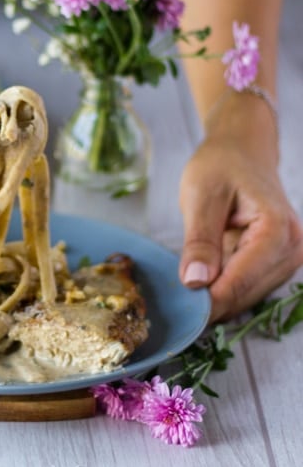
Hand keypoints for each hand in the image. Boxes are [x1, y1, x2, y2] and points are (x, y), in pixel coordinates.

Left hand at [178, 91, 302, 321]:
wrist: (242, 150)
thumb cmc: (221, 165)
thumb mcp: (201, 196)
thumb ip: (200, 240)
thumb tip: (195, 282)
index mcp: (277, 230)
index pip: (240, 282)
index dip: (208, 303)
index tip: (180, 316)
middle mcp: (292, 249)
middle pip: (246, 295)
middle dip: (210, 303)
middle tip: (175, 305)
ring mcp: (288, 258)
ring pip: (247, 296)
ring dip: (217, 296)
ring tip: (187, 286)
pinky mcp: (277, 263)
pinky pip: (248, 286)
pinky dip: (223, 287)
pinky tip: (203, 276)